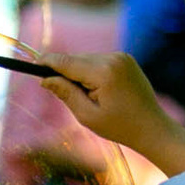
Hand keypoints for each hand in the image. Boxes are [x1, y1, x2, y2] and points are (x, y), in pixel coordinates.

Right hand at [38, 51, 183, 165]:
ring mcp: (121, 56)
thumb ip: (65, 93)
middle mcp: (113, 58)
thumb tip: (44, 79)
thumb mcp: (87, 115)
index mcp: (104, 72)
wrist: (153, 127)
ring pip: (86, 59)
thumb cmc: (120, 127)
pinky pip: (98, 61)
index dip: (47, 62)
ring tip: (89, 98)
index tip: (32, 65)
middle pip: (76, 59)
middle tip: (61, 94)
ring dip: (79, 73)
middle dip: (64, 72)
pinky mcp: (125, 59)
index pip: (66, 61)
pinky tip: (99, 92)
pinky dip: (91, 72)